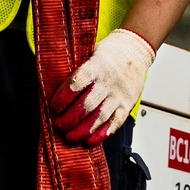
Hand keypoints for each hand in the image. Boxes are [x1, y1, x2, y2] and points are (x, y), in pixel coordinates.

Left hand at [50, 27, 155, 146]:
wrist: (135, 48)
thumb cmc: (110, 51)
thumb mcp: (92, 51)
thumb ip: (79, 68)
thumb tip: (55, 82)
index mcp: (97, 65)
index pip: (78, 82)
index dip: (65, 96)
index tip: (54, 106)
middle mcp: (108, 80)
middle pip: (87, 103)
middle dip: (70, 118)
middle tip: (58, 125)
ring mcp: (119, 94)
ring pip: (100, 116)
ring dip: (84, 130)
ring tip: (70, 137)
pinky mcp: (127, 104)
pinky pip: (115, 122)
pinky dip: (103, 133)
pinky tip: (91, 141)